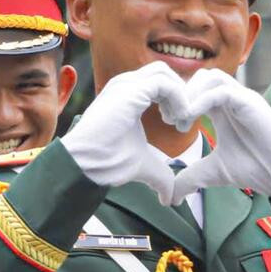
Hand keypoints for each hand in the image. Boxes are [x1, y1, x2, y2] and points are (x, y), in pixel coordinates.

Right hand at [59, 63, 191, 197]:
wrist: (86, 165)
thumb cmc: (108, 163)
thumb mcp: (144, 165)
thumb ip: (160, 175)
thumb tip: (171, 199)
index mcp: (128, 95)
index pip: (161, 82)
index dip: (177, 100)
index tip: (181, 126)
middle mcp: (126, 84)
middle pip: (164, 72)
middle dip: (181, 94)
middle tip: (183, 121)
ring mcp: (126, 84)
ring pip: (166, 74)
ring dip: (181, 96)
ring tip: (181, 122)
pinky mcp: (130, 90)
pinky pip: (165, 83)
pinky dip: (179, 99)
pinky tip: (178, 120)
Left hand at [169, 71, 270, 220]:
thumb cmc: (256, 170)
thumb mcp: (214, 173)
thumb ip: (191, 178)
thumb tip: (170, 198)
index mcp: (223, 110)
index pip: (196, 89)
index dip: (179, 101)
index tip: (170, 123)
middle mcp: (233, 100)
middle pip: (202, 77)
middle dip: (182, 93)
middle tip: (172, 118)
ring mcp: (243, 99)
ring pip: (212, 77)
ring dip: (191, 94)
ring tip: (183, 118)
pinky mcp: (251, 103)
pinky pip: (222, 91)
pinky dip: (203, 101)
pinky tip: (192, 118)